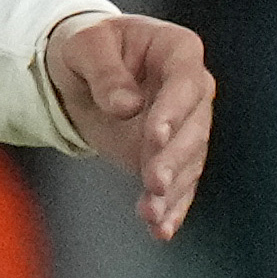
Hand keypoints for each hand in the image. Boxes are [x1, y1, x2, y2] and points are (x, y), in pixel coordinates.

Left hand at [45, 7, 212, 239]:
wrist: (82, 71)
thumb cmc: (86, 47)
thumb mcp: (84, 47)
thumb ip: (104, 73)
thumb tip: (126, 106)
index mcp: (178, 51)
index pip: (185, 83)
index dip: (173, 110)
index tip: (155, 136)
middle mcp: (192, 90)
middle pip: (194, 128)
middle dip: (174, 158)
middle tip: (154, 182)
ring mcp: (185, 125)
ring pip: (188, 162)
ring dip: (173, 191)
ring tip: (152, 216)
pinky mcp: (169, 155)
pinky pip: (178, 183)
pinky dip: (171, 207)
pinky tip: (160, 231)